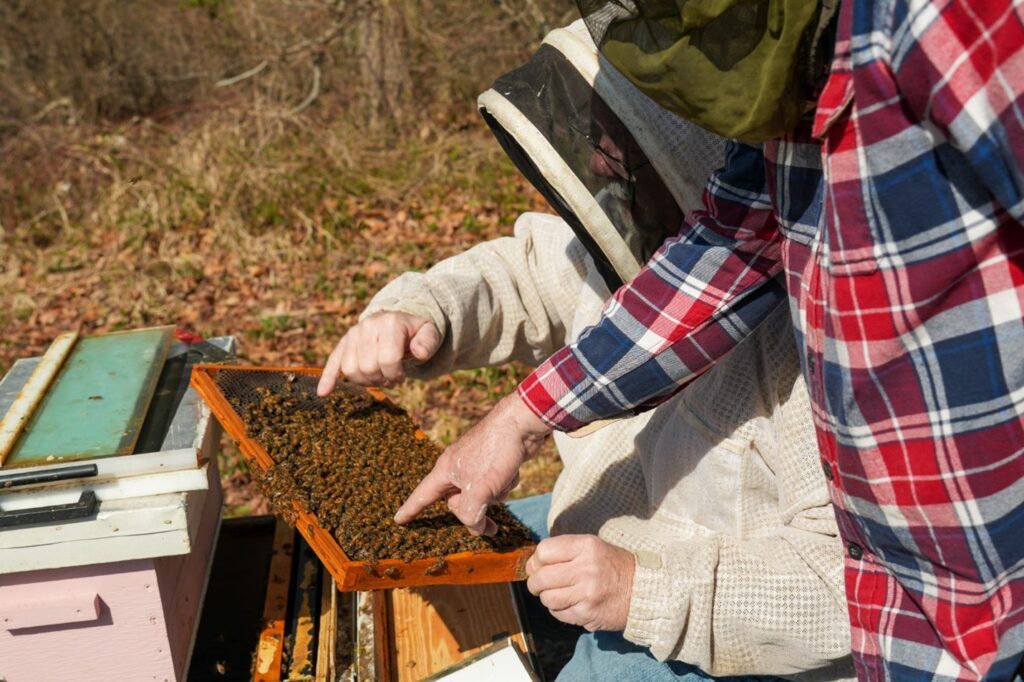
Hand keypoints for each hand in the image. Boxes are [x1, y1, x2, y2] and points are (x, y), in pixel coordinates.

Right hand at [317, 311, 440, 393]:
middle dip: (381, 379)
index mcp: (390, 324)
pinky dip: (328, 378)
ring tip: (378, 377)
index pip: (388, 359)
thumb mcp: (430, 333)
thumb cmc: (415, 332)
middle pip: (368, 367)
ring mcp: (353, 335)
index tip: (402, 376)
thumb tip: (419, 353)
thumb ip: (428, 342)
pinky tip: (323, 393)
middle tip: (391, 378)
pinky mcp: (343, 344)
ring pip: (351, 370)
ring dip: (366, 381)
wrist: (399, 320)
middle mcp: (368, 326)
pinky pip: (332, 362)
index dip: (396, 374)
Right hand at [394, 391, 550, 534]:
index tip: (399, 520)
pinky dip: (506, 482)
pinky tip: (512, 471)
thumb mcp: (478, 489)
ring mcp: (477, 465)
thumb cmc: (495, 452)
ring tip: (503, 478)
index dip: (411, 510)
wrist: (522, 423)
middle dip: (476, 511)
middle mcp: (458, 468)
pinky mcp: (495, 463)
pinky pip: (497, 485)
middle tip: (491, 527)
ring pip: (481, 495)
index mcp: (445, 471)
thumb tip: (475, 526)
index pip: (422, 496)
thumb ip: (470, 513)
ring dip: (496, 494)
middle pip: (458, 503)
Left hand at [526, 535, 634, 631]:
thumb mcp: (594, 546)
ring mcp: (587, 593)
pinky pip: (559, 613)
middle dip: (535, 582)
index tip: (538, 566)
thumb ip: (565, 550)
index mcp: (586, 546)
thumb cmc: (614, 566)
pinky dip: (559, 610)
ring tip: (557, 594)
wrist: (644, 590)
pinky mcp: (588, 613)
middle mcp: (586, 568)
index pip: (544, 551)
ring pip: (547, 598)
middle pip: (541, 577)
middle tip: (539, 584)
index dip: (536, 560)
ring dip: (547, 598)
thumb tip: (533, 563)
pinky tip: (569, 604)